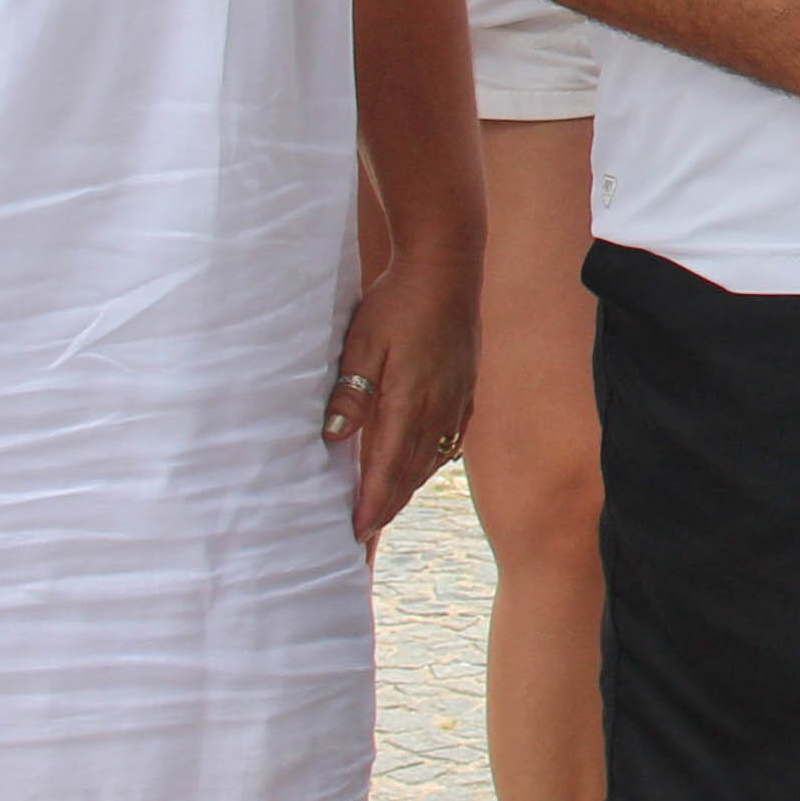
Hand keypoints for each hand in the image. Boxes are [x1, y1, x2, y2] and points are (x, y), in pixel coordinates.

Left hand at [324, 240, 479, 547]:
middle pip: (412, 471)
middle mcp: (439, 408)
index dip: (372, 503)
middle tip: (366, 530)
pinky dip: (430, 460)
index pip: (388, 468)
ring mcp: (457, 399)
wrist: (448, 269)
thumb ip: (351, 393)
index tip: (357, 531)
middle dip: (388, 504)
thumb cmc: (398, 303)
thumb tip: (334, 438)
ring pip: (431, 457)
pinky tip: (422, 464)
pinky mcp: (465, 387)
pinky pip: (448, 438)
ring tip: (388, 505)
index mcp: (410, 401)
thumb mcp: (362, 343)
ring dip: (408, 486)